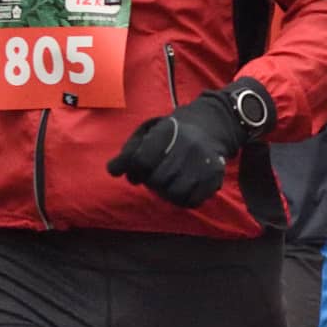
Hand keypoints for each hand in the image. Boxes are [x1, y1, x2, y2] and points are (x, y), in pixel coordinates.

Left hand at [106, 83, 262, 207]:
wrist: (210, 125)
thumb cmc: (171, 134)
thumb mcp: (148, 134)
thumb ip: (128, 152)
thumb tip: (113, 171)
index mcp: (166, 131)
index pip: (140, 160)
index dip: (134, 171)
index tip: (136, 172)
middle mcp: (187, 145)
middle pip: (157, 180)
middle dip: (151, 182)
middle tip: (154, 177)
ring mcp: (203, 162)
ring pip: (175, 193)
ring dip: (166, 193)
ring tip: (167, 184)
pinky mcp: (214, 176)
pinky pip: (192, 201)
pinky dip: (183, 199)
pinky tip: (181, 189)